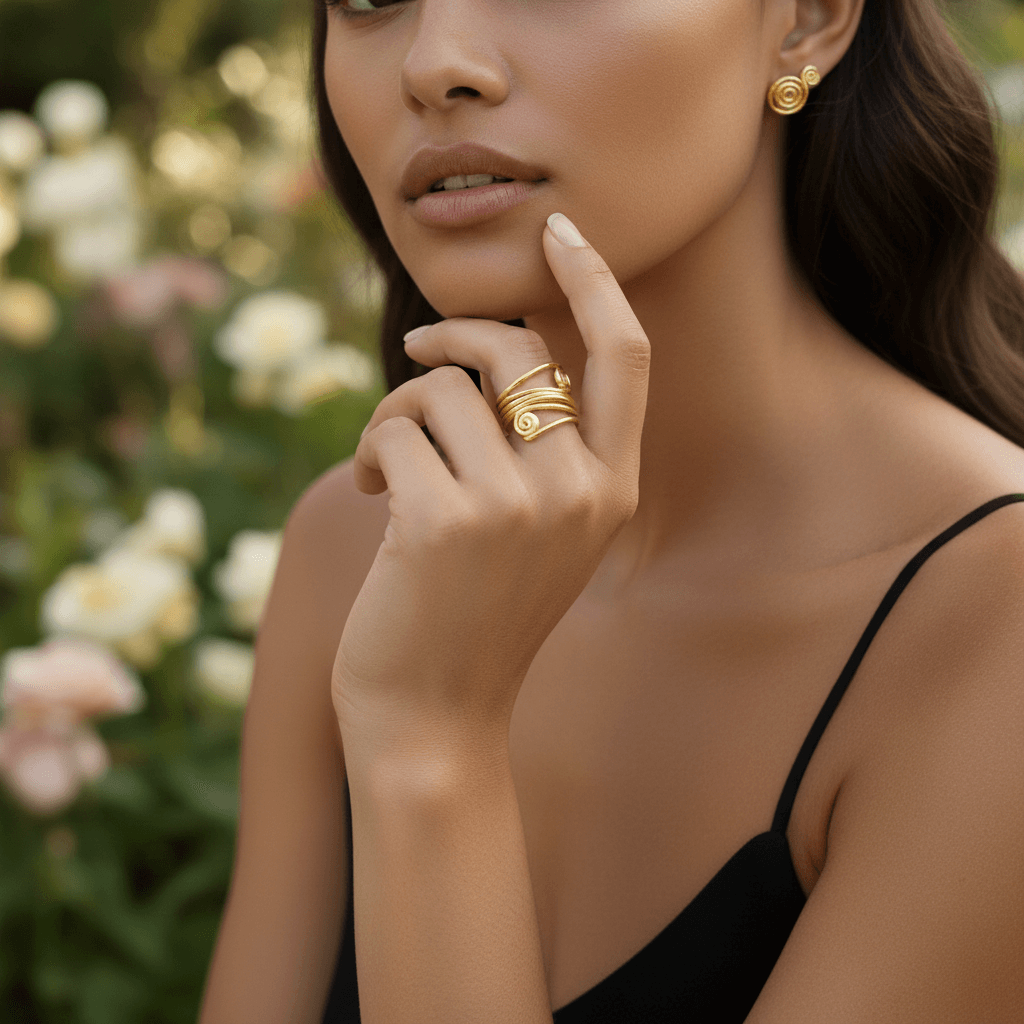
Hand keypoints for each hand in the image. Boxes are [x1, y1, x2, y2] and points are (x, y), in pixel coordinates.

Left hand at [333, 213, 650, 759]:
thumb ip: (535, 446)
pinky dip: (371, 448)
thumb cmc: (475, 612)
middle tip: (417, 355)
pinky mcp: (445, 521)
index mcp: (612, 490)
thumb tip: (479, 340)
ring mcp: (518, 506)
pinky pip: (396, 427)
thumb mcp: (532, 529)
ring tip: (388, 463)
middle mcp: (580, 491)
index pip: (625, 356)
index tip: (562, 231)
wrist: (436, 717)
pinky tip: (372, 493)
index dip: (596, 281)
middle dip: (453, 339)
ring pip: (441, 387)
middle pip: (516, 349)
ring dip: (398, 412)